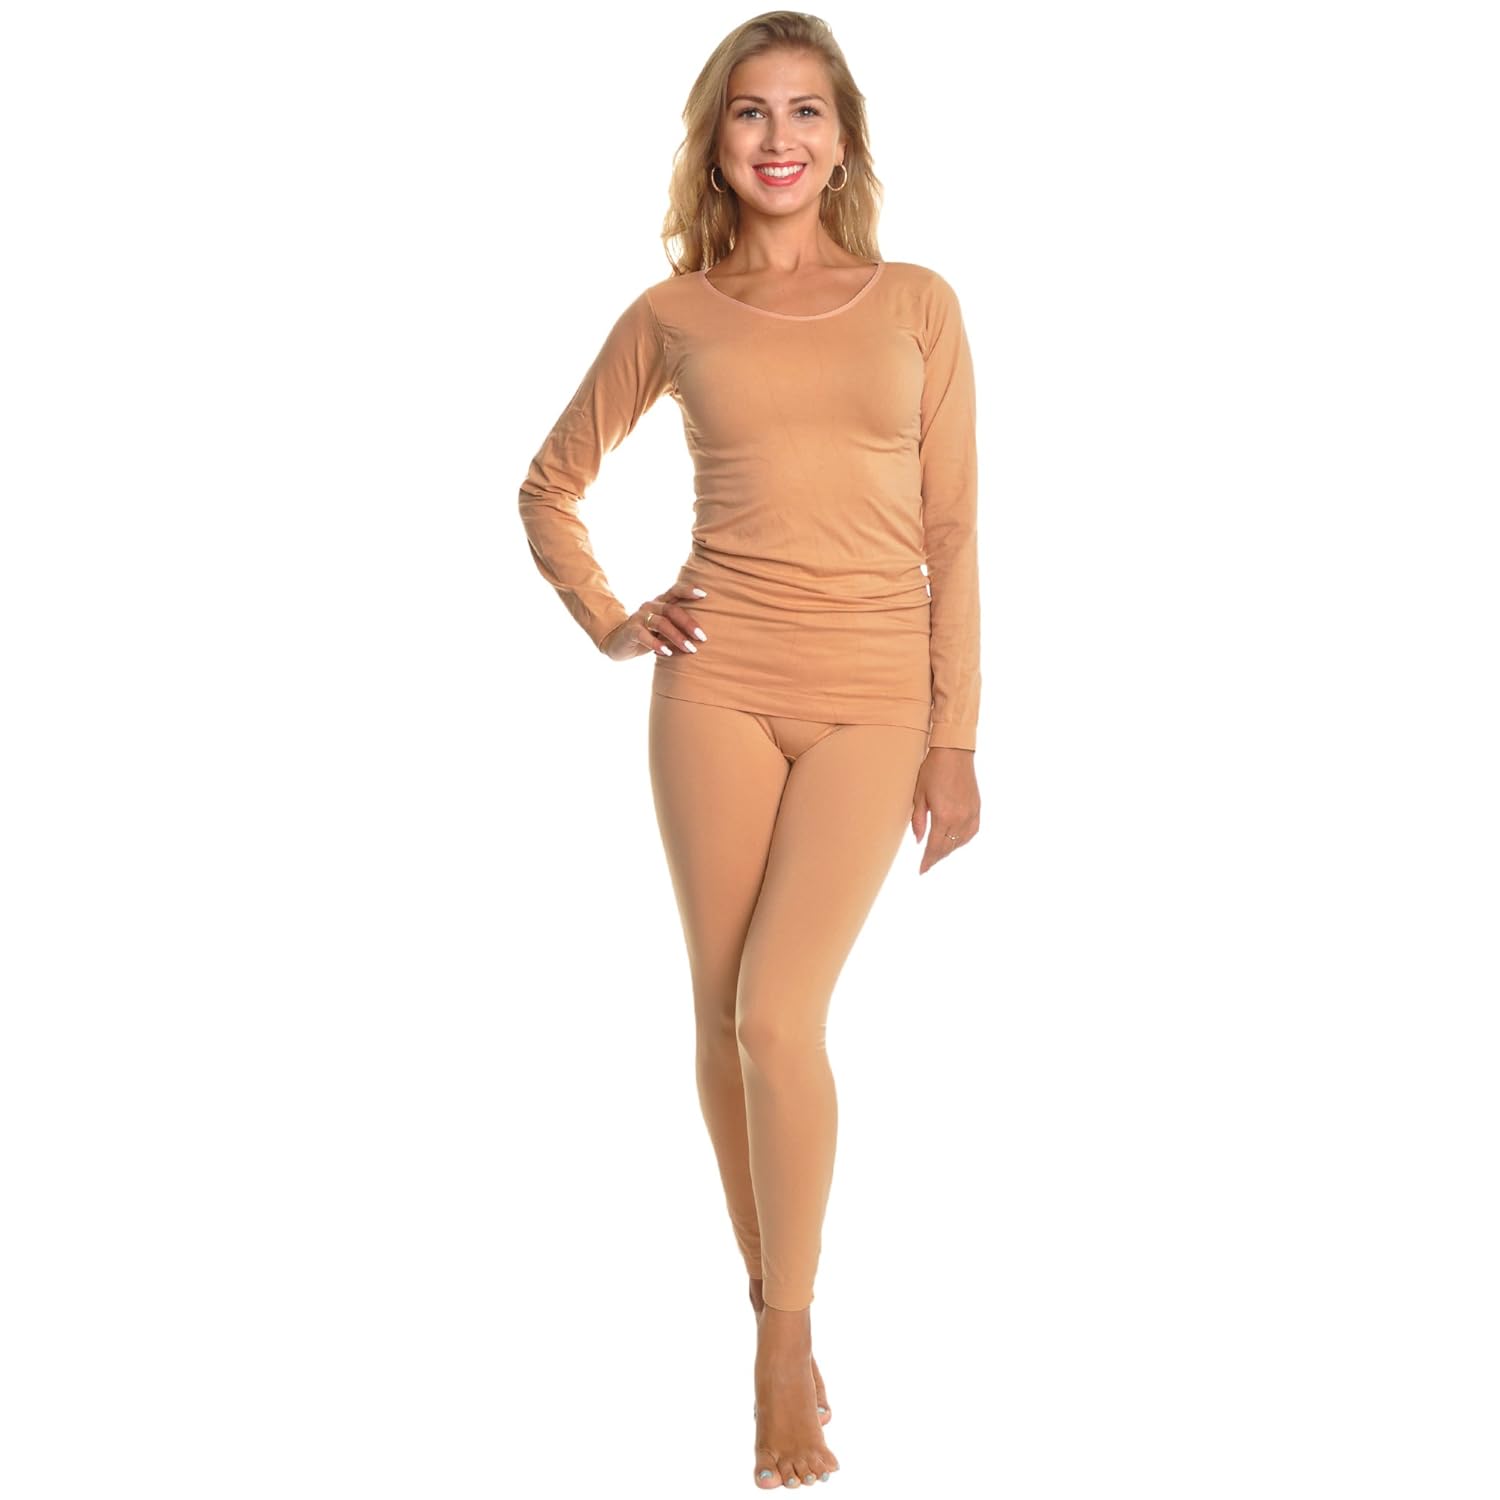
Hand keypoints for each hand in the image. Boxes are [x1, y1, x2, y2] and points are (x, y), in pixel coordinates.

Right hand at [600, 584, 710, 661]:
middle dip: (689, 623)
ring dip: (677, 637)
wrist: (618, 644)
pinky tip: (667, 652)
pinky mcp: (631, 630)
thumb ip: (679, 628)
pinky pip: (644, 635)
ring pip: (661, 623)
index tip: (704, 594)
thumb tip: (702, 638)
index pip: (675, 591)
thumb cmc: (648, 636)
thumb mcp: (664, 630)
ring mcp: (639, 617)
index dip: (688, 590)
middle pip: (672, 610)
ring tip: (690, 649)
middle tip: (702, 637)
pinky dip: (657, 644)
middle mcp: (650, 606)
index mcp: (660, 602)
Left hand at [911, 747, 979, 873]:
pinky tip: (955, 842)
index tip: (922, 870)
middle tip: (927, 865)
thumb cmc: (932, 770)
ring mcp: (971, 814)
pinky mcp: (977, 808)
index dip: (928, 861)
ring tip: (938, 854)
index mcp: (944, 816)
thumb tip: (918, 840)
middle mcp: (960, 818)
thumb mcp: (919, 795)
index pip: (934, 847)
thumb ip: (918, 820)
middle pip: (948, 847)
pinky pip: (971, 832)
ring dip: (949, 850)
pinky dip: (962, 841)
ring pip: (960, 842)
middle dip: (936, 858)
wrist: (954, 752)